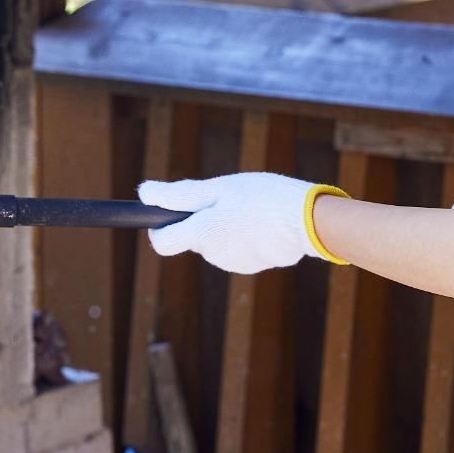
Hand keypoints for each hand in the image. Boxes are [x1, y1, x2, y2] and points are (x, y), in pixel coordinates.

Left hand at [138, 171, 338, 273]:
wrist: (309, 222)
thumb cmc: (262, 197)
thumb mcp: (221, 188)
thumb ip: (180, 194)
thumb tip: (144, 194)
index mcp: (201, 234)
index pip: (162, 242)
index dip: (160, 227)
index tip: (170, 212)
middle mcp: (213, 254)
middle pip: (195, 236)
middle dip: (205, 219)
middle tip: (230, 198)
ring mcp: (235, 262)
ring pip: (219, 241)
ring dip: (228, 225)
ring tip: (254, 208)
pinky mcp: (255, 264)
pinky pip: (240, 247)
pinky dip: (247, 235)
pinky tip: (266, 222)